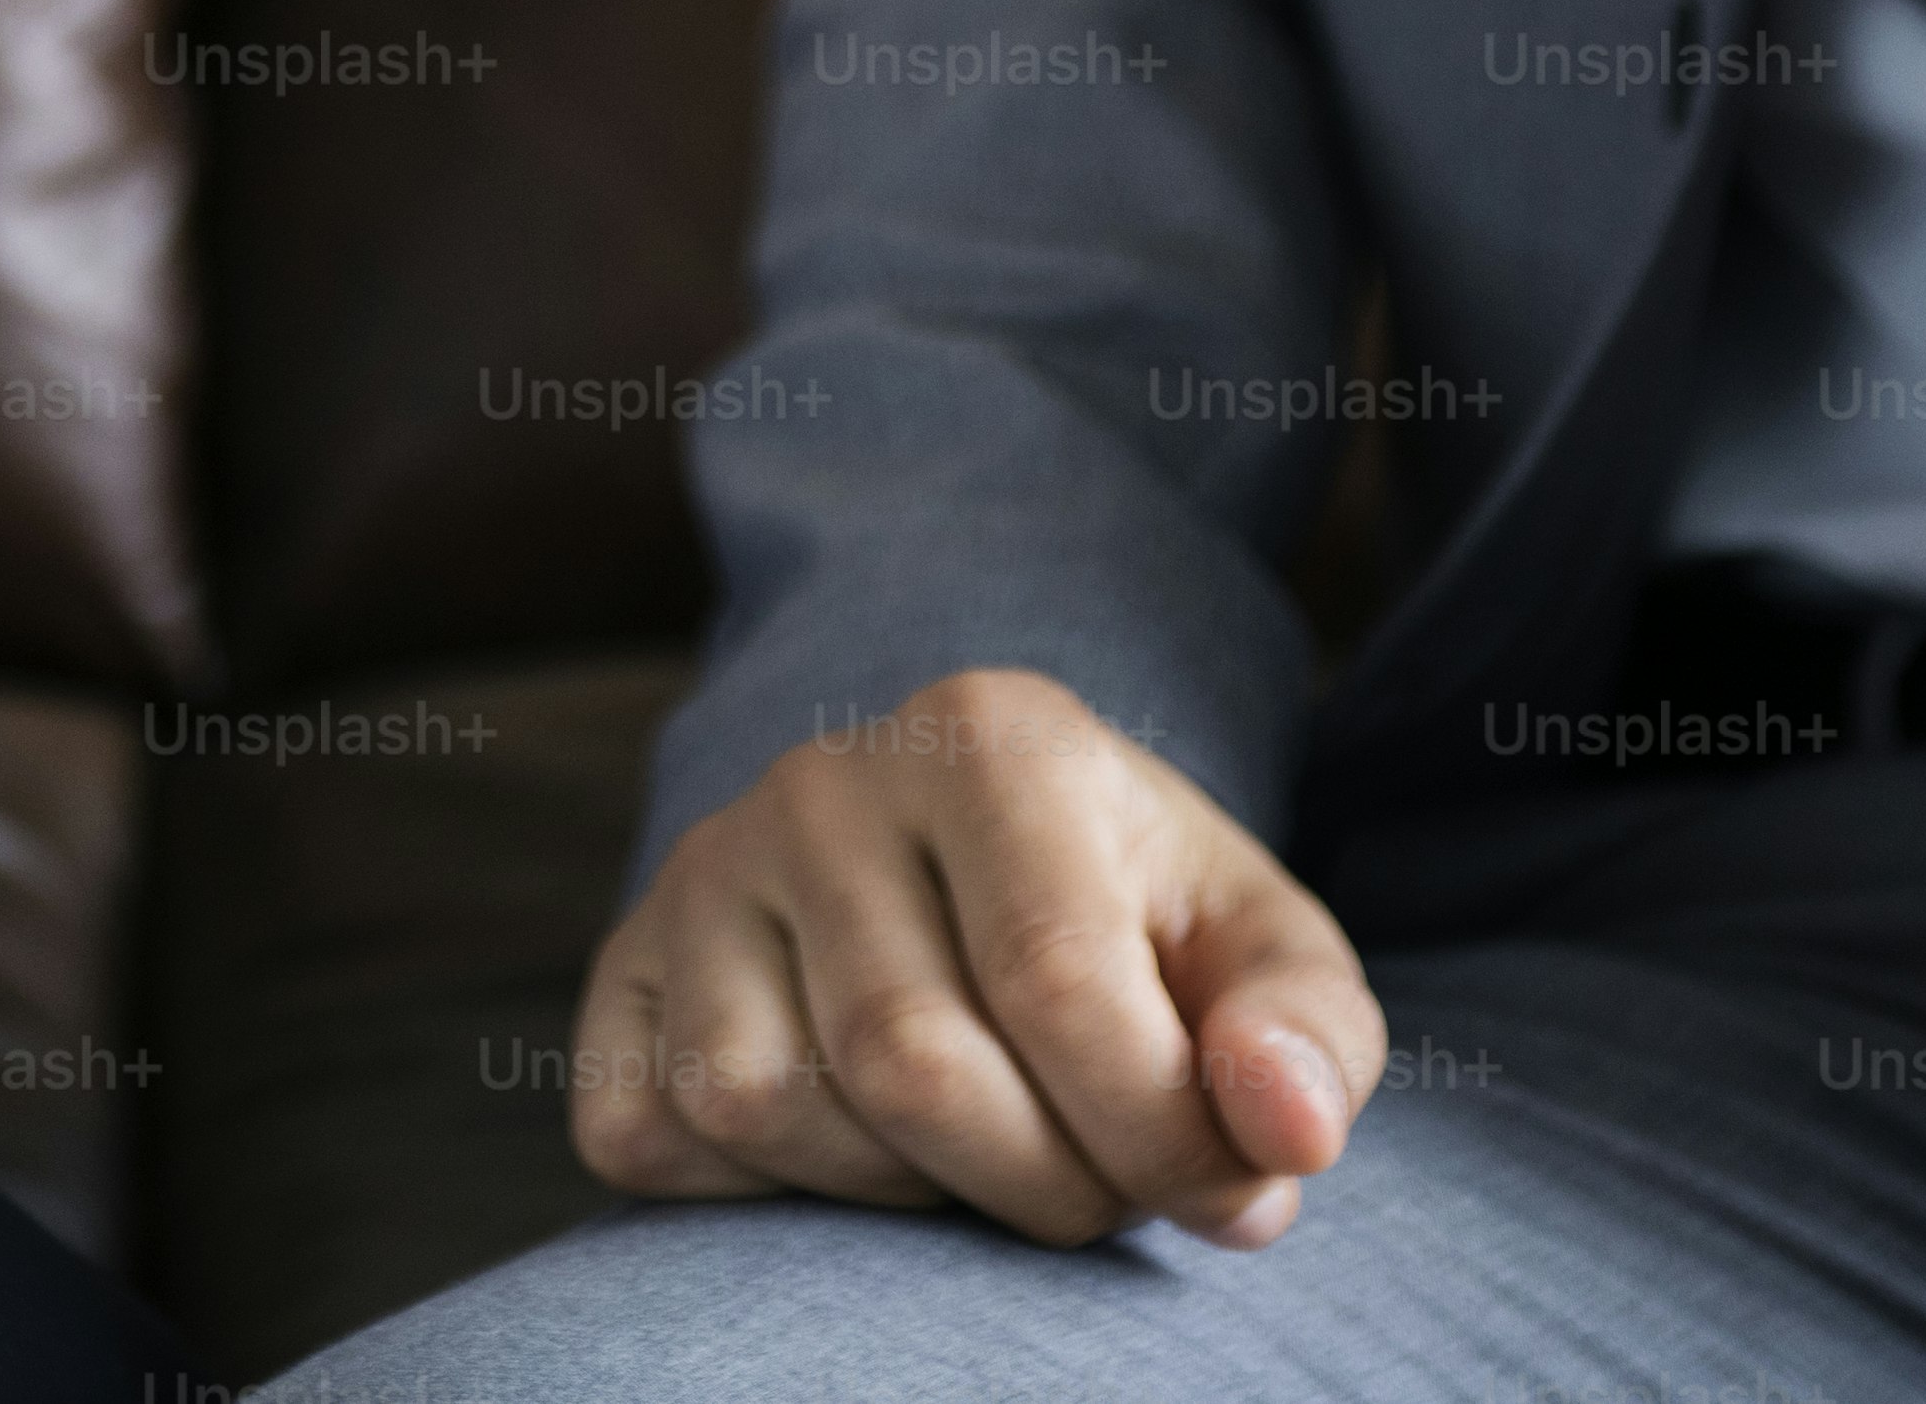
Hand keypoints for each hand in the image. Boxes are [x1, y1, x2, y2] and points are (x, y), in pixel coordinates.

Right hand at [575, 667, 1379, 1250]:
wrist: (974, 874)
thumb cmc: (1136, 928)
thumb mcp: (1258, 953)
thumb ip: (1307, 1037)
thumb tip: (1283, 1132)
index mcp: (992, 733)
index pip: (1059, 985)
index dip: (1155, 1140)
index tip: (1224, 1191)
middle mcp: (822, 778)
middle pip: (908, 1063)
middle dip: (1038, 1183)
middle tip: (1093, 1180)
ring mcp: (701, 866)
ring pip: (764, 1104)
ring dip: (900, 1190)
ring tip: (975, 1141)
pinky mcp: (617, 963)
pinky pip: (647, 1129)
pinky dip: (755, 1191)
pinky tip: (850, 1139)